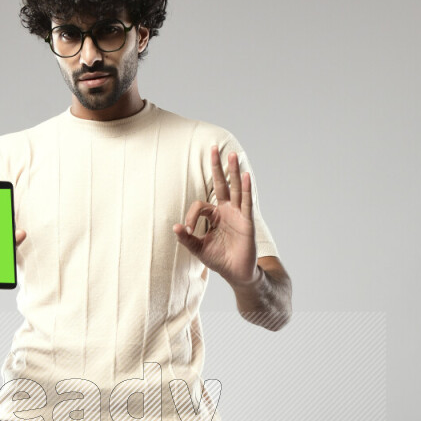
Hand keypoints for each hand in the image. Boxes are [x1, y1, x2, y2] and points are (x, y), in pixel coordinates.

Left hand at [172, 145, 258, 285]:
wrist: (236, 273)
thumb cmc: (219, 259)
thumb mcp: (198, 249)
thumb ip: (186, 238)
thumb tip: (174, 227)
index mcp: (214, 216)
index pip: (201, 205)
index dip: (191, 216)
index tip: (187, 229)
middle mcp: (227, 211)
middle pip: (221, 184)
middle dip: (217, 167)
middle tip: (213, 147)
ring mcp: (238, 214)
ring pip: (235, 189)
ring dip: (233, 172)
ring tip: (232, 155)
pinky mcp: (247, 221)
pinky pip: (246, 202)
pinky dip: (246, 189)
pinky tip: (245, 175)